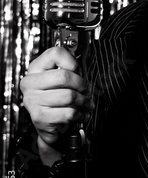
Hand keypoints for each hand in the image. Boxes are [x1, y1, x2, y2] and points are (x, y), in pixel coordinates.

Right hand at [20, 47, 93, 163]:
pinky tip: (80, 114)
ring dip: (84, 101)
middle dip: (82, 85)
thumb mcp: (62, 80)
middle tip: (87, 90)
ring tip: (86, 104)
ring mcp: (32, 100)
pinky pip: (69, 113)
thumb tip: (84, 65)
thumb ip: (71, 69)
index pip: (55, 53)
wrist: (48, 125)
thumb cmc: (57, 99)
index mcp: (36, 68)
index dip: (72, 62)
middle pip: (64, 76)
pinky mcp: (39, 117)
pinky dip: (80, 115)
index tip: (78, 71)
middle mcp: (30, 83)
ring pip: (69, 96)